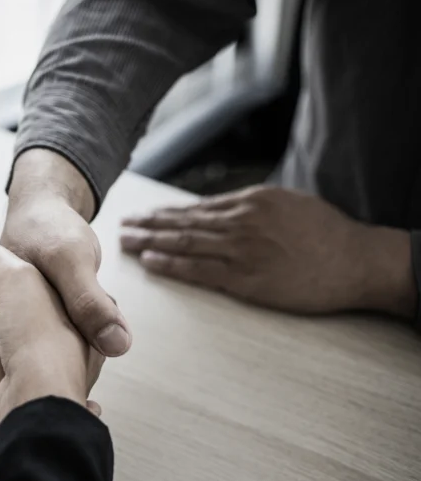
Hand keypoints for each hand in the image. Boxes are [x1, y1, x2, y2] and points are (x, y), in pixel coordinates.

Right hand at [0, 150, 128, 431]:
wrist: (42, 209)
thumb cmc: (48, 232)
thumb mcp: (72, 259)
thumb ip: (90, 301)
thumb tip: (117, 345)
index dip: (17, 425)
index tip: (48, 419)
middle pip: (11, 401)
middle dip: (54, 395)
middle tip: (84, 372)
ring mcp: (8, 335)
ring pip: (32, 380)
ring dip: (70, 375)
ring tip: (88, 348)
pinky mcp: (27, 331)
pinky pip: (47, 361)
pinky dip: (74, 362)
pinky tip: (91, 342)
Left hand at [120, 185, 416, 316]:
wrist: (358, 261)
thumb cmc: (327, 235)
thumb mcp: (288, 205)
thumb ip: (251, 207)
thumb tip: (219, 211)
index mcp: (251, 201)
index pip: (196, 207)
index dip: (165, 212)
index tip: (143, 214)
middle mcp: (242, 221)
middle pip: (183, 222)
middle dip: (149, 224)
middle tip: (122, 225)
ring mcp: (243, 250)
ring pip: (185, 243)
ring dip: (151, 242)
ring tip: (127, 242)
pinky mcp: (248, 279)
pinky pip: (201, 270)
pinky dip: (173, 264)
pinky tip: (152, 261)